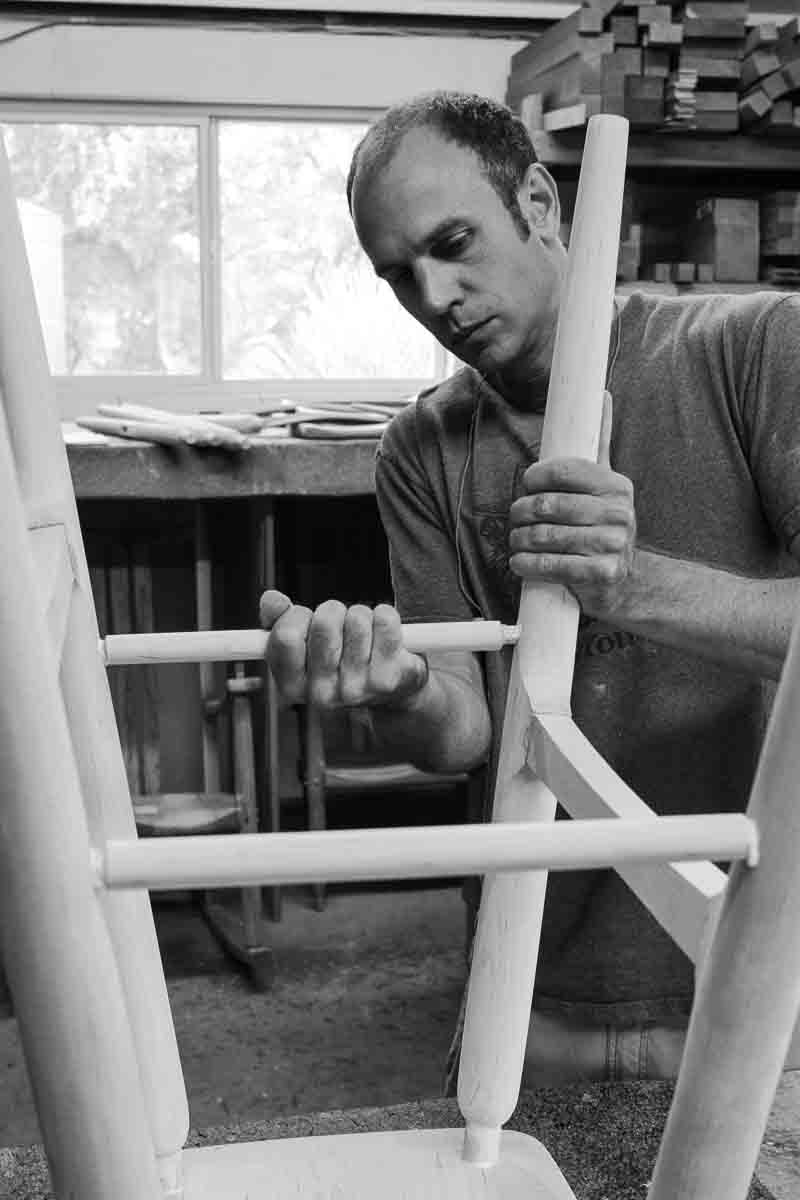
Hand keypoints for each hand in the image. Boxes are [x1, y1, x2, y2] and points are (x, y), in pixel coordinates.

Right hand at [259, 590, 428, 709]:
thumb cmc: (340, 661)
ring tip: (363, 632)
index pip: (286, 636)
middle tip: (340, 623)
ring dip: (360, 614)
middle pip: (324, 623)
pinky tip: (384, 633)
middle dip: (333, 610)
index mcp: (292, 687)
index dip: (297, 616)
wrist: (391, 692)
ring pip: (356, 619)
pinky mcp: (387, 680)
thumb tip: (270, 599)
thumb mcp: (304, 645)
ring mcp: (356, 690)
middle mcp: (321, 695)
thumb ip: (279, 621)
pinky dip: (386, 616)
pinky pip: (385, 622)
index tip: (306, 617)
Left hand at [507, 392, 635, 618]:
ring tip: (516, 540)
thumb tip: (602, 394)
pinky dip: (528, 564)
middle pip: (548, 505)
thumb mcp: (603, 484)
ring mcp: (614, 545)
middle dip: (521, 511)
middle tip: (515, 517)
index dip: (536, 476)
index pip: (564, 470)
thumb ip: (599, 442)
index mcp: (616, 486)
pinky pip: (553, 566)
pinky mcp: (604, 574)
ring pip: (546, 536)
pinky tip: (520, 562)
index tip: (527, 484)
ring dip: (520, 539)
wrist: (623, 579)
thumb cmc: (601, 526)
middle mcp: (620, 513)